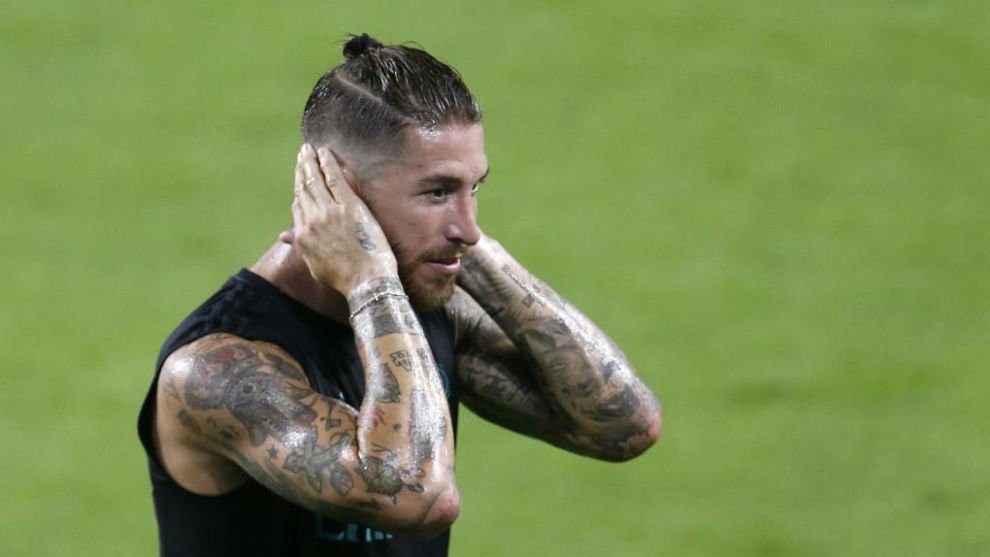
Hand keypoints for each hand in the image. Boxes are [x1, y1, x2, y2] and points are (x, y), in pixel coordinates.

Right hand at [291, 143, 397, 293]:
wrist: (364, 281)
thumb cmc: (344, 278)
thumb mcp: (315, 265)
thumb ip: (300, 246)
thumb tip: (283, 236)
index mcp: (303, 236)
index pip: (298, 206)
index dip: (299, 190)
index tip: (301, 179)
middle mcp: (311, 221)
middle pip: (303, 189)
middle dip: (301, 170)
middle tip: (301, 155)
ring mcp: (329, 211)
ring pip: (315, 180)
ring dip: (311, 162)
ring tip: (309, 149)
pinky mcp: (348, 205)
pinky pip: (334, 178)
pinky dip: (328, 163)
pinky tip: (325, 152)